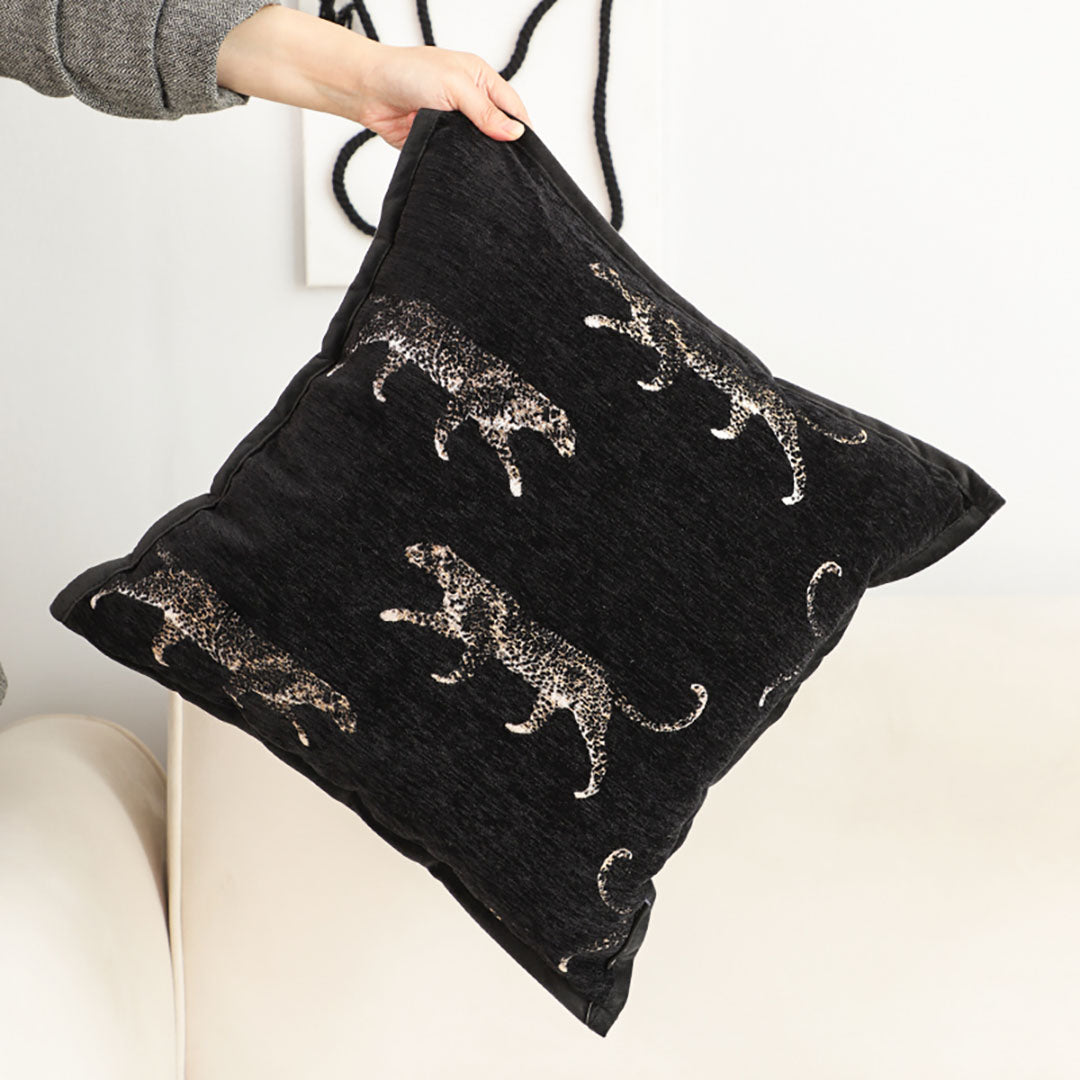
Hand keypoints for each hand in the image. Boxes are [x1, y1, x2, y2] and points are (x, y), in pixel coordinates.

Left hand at [216, 4, 532, 147]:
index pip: (512, 107)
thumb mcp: (454, 86)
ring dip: (481, 158)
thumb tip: (514, 132)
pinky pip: (458, 159)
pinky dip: (462, 166)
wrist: (369, 90)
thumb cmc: (406, 73)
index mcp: (481, 79)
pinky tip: (467, 174)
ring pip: (479, 148)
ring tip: (490, 173)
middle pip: (498, 130)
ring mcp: (455, 124)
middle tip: (510, 168)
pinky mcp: (439, 143)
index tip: (527, 153)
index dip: (521, 130)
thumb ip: (485, 111)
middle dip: (503, 147)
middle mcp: (470, 102)